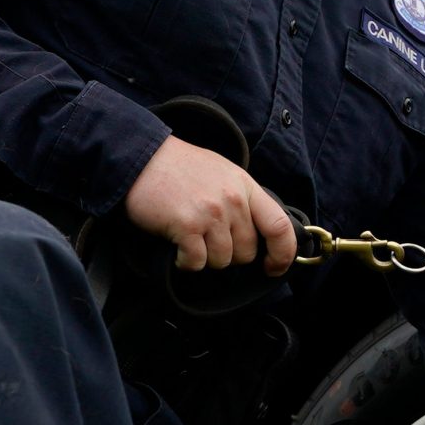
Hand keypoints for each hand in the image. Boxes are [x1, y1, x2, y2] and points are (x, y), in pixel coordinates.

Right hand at [122, 135, 296, 274]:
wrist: (141, 157)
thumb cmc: (179, 167)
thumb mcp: (223, 173)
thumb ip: (243, 200)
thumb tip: (259, 233)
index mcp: (245, 186)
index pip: (280, 226)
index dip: (283, 254)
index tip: (274, 267)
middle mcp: (232, 200)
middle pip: (247, 252)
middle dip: (229, 255)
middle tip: (208, 240)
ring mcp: (210, 213)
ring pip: (222, 261)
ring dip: (205, 258)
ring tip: (190, 238)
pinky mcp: (187, 226)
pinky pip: (196, 263)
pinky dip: (185, 262)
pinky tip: (177, 247)